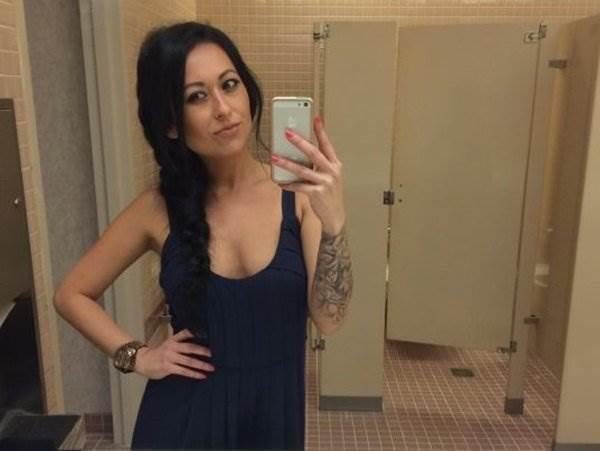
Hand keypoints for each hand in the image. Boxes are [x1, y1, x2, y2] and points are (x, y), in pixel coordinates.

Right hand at [134, 329, 214, 379]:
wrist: (142, 361)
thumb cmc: (158, 353)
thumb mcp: (168, 344)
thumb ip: (181, 344)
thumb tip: (198, 345)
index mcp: (172, 339)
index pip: (185, 333)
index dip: (196, 333)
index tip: (208, 334)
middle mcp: (172, 347)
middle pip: (190, 347)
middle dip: (202, 351)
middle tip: (213, 354)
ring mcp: (169, 357)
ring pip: (188, 361)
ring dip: (201, 364)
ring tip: (211, 367)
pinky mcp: (167, 367)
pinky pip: (183, 371)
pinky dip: (193, 373)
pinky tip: (201, 375)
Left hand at [271, 116, 345, 235]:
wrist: (335, 216)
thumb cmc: (329, 195)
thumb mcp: (329, 177)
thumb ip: (319, 166)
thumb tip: (300, 154)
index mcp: (335, 165)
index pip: (327, 144)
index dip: (321, 131)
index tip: (316, 118)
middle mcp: (332, 172)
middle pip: (314, 153)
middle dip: (300, 142)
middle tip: (287, 133)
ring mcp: (325, 183)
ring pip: (303, 170)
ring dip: (287, 163)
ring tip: (275, 157)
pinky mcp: (317, 194)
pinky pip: (299, 186)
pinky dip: (288, 184)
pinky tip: (280, 182)